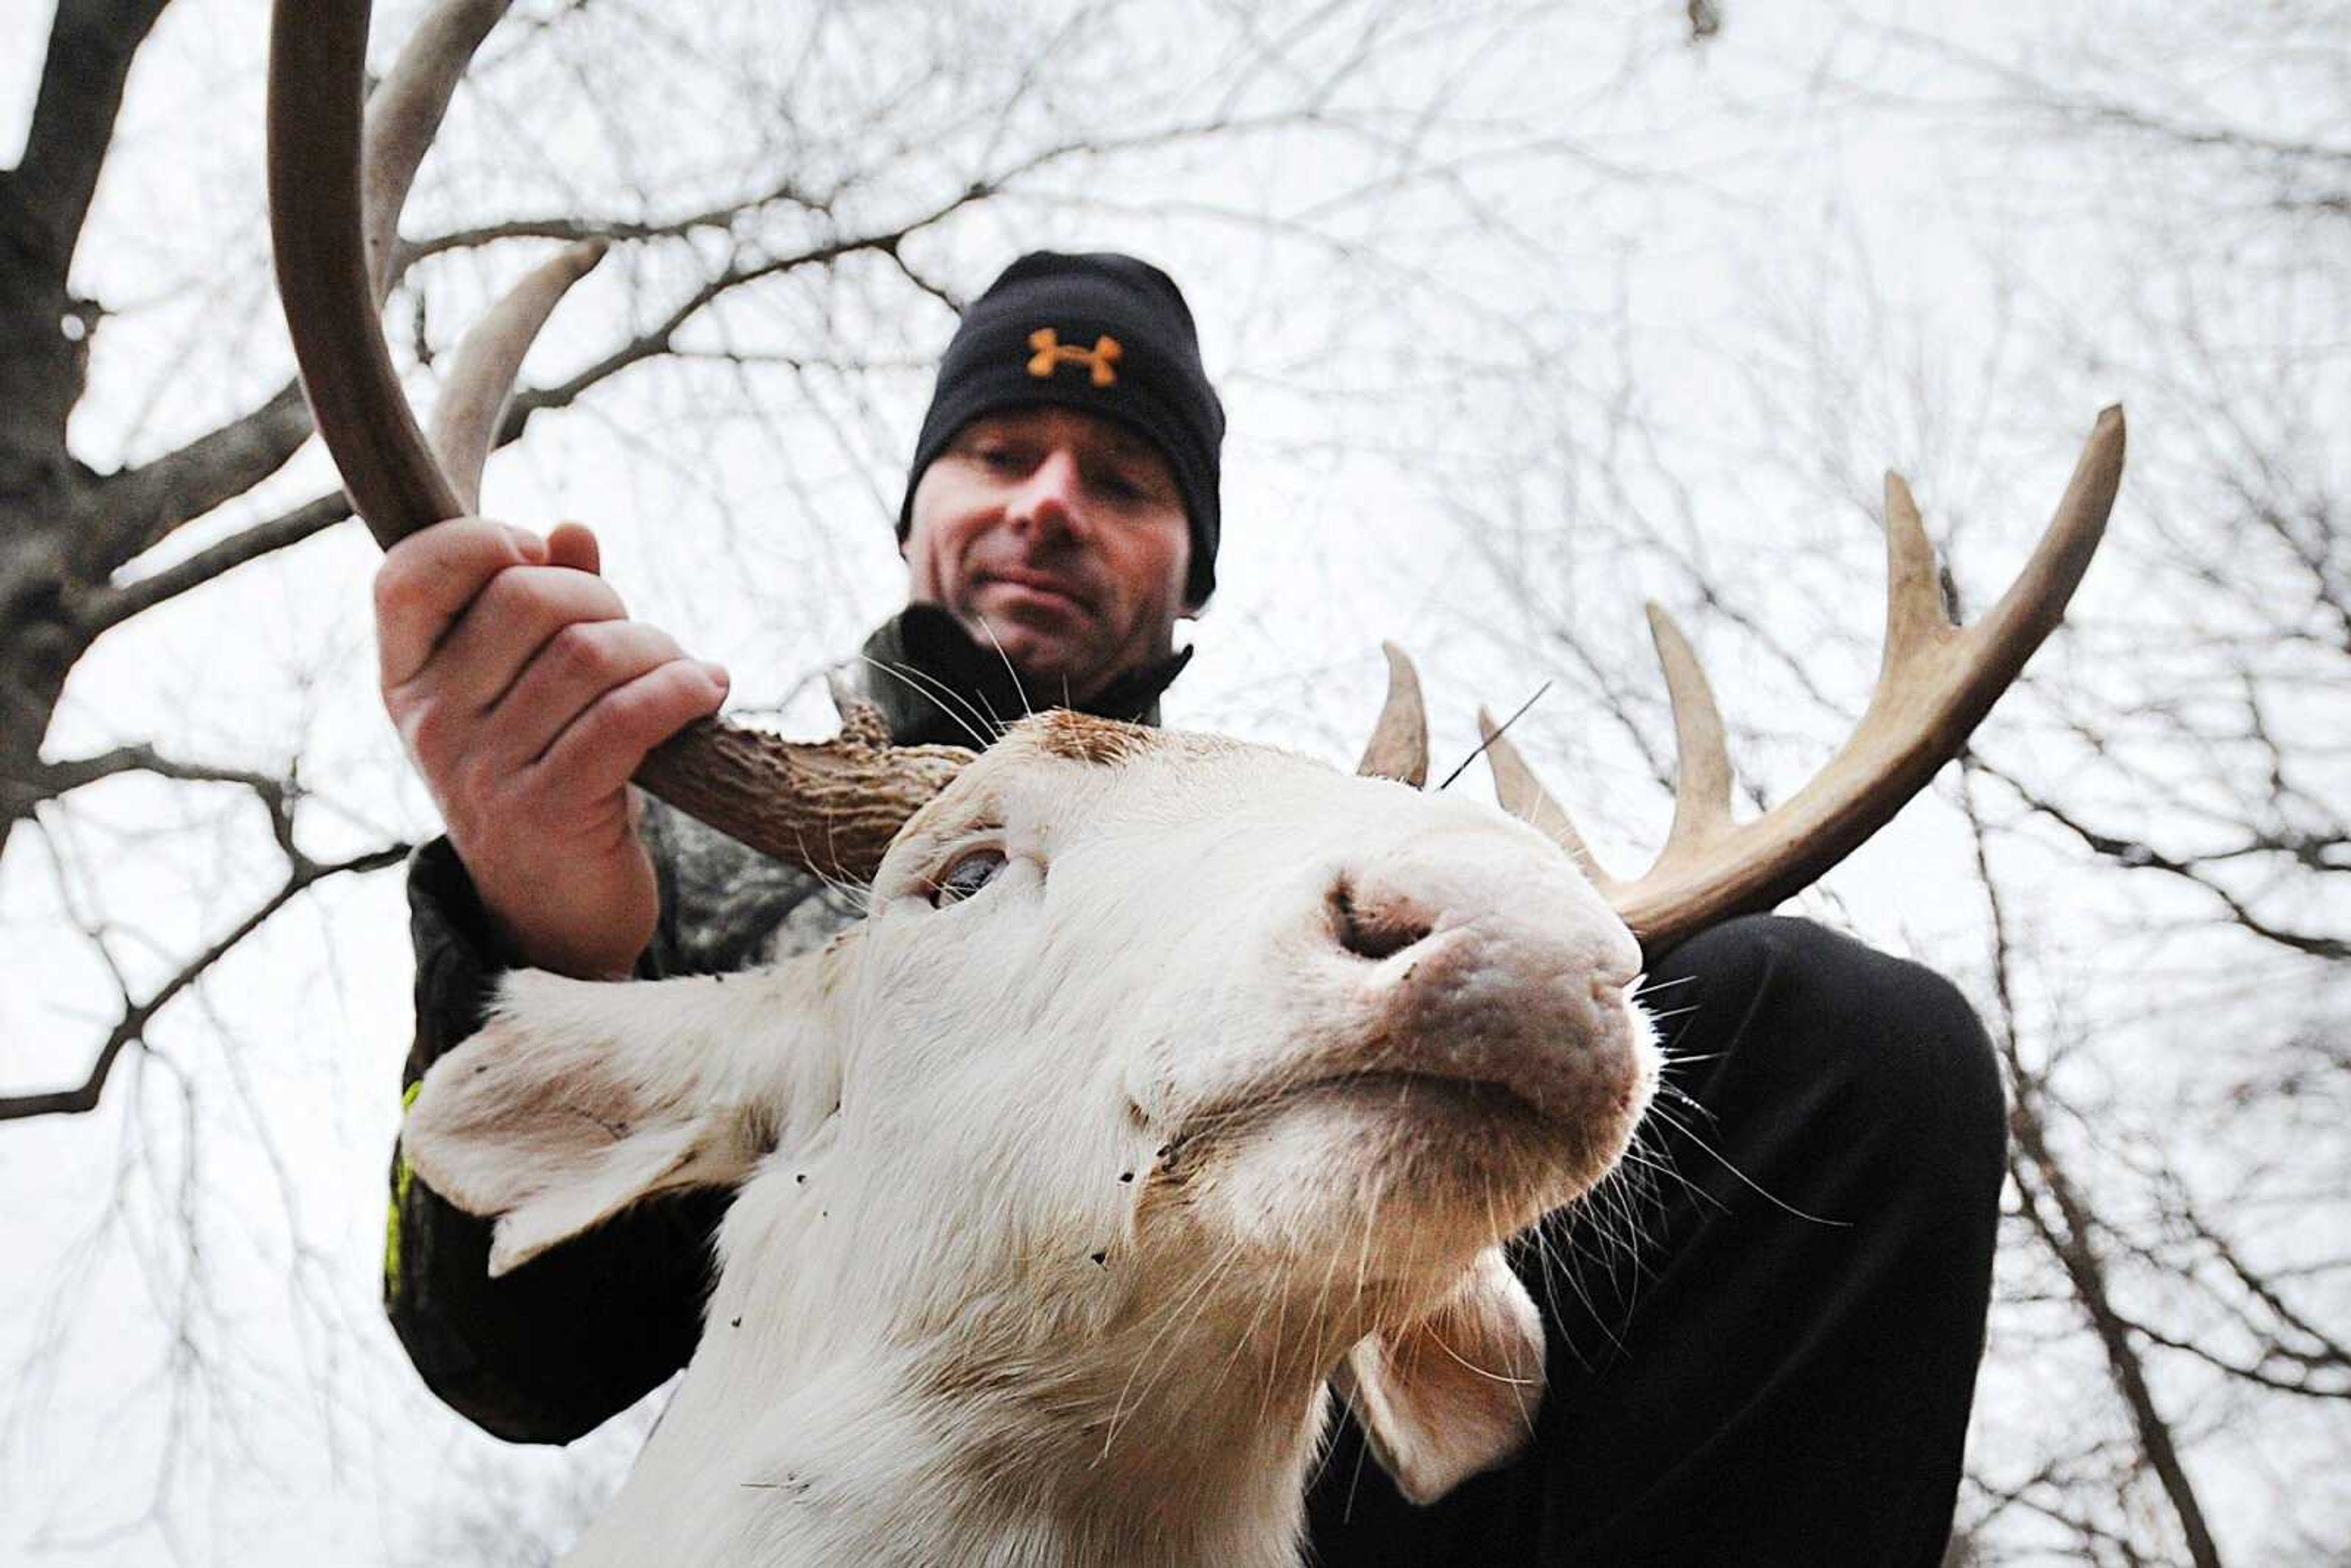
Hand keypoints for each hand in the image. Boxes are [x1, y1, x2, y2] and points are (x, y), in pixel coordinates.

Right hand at [376, 518, 727, 977]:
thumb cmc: (551, 775)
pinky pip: (628, 717)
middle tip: (642, 640)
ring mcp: (482, 771)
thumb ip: (544, 606)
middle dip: (607, 601)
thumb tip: (573, 531)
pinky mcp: (547, 812)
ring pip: (589, 654)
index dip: (478, 542)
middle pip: (527, 599)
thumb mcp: (528, 692)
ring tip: (684, 673)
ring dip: (659, 650)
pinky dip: (683, 690)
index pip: (407, 577)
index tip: (540, 554)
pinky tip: (709, 691)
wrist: (558, 913)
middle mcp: (431, 723)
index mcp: (408, 681)